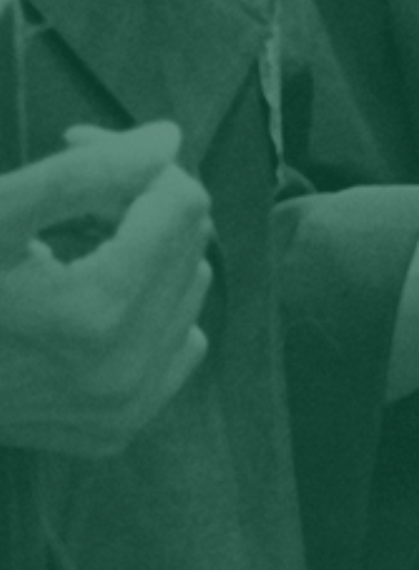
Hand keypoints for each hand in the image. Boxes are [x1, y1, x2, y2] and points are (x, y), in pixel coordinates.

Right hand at [0, 123, 211, 455]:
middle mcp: (123, 373)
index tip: (80, 149)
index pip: (182, 201)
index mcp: (97, 314)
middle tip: (76, 200)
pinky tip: (92, 300)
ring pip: (190, 285)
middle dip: (143, 204)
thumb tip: (170, 140)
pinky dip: (151, 308)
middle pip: (189, 241)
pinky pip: (180, 341)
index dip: (134, 164)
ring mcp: (122, 409)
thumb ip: (84, 174)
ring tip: (78, 247)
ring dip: (150, 252)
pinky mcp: (116, 428)